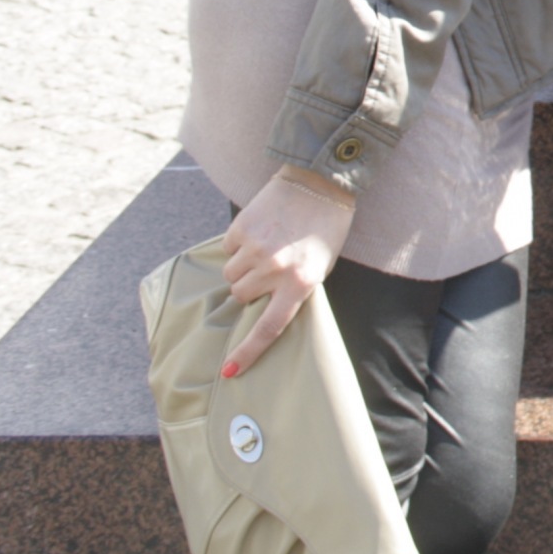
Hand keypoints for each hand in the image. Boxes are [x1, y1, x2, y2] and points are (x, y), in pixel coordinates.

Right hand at [219, 167, 354, 375]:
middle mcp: (276, 270)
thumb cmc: (324, 229)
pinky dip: (239, 244)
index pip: (268, 328)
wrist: (320, 183)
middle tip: (272, 265)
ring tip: (269, 245)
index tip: (230, 370)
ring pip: (231, 275)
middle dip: (252, 285)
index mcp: (300, 284)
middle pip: (241, 296)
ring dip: (244, 265)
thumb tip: (262, 312)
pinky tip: (262, 229)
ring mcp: (256, 250)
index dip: (247, 352)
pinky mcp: (241, 230)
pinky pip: (227, 250)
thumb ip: (293, 290)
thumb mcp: (320, 266)